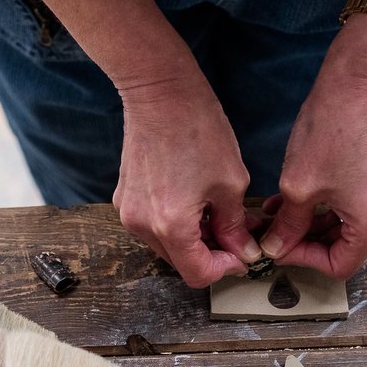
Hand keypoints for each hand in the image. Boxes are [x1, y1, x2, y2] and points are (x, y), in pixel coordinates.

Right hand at [113, 75, 262, 287]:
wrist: (159, 92)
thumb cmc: (197, 128)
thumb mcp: (230, 181)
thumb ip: (235, 225)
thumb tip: (242, 251)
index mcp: (171, 225)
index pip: (197, 274)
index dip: (224, 269)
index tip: (241, 254)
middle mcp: (142, 225)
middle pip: (179, 263)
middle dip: (210, 254)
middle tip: (236, 234)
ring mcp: (128, 212)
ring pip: (166, 246)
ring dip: (193, 240)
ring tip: (216, 214)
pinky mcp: (123, 199)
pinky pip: (153, 226)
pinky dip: (175, 224)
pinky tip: (194, 202)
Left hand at [259, 34, 366, 280]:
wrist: (357, 83)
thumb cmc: (331, 129)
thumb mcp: (298, 187)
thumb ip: (287, 226)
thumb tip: (276, 248)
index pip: (338, 266)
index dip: (303, 260)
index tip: (279, 246)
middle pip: (344, 248)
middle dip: (306, 241)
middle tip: (275, 232)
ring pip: (346, 228)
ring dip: (312, 225)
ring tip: (279, 213)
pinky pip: (354, 208)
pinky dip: (326, 208)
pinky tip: (297, 198)